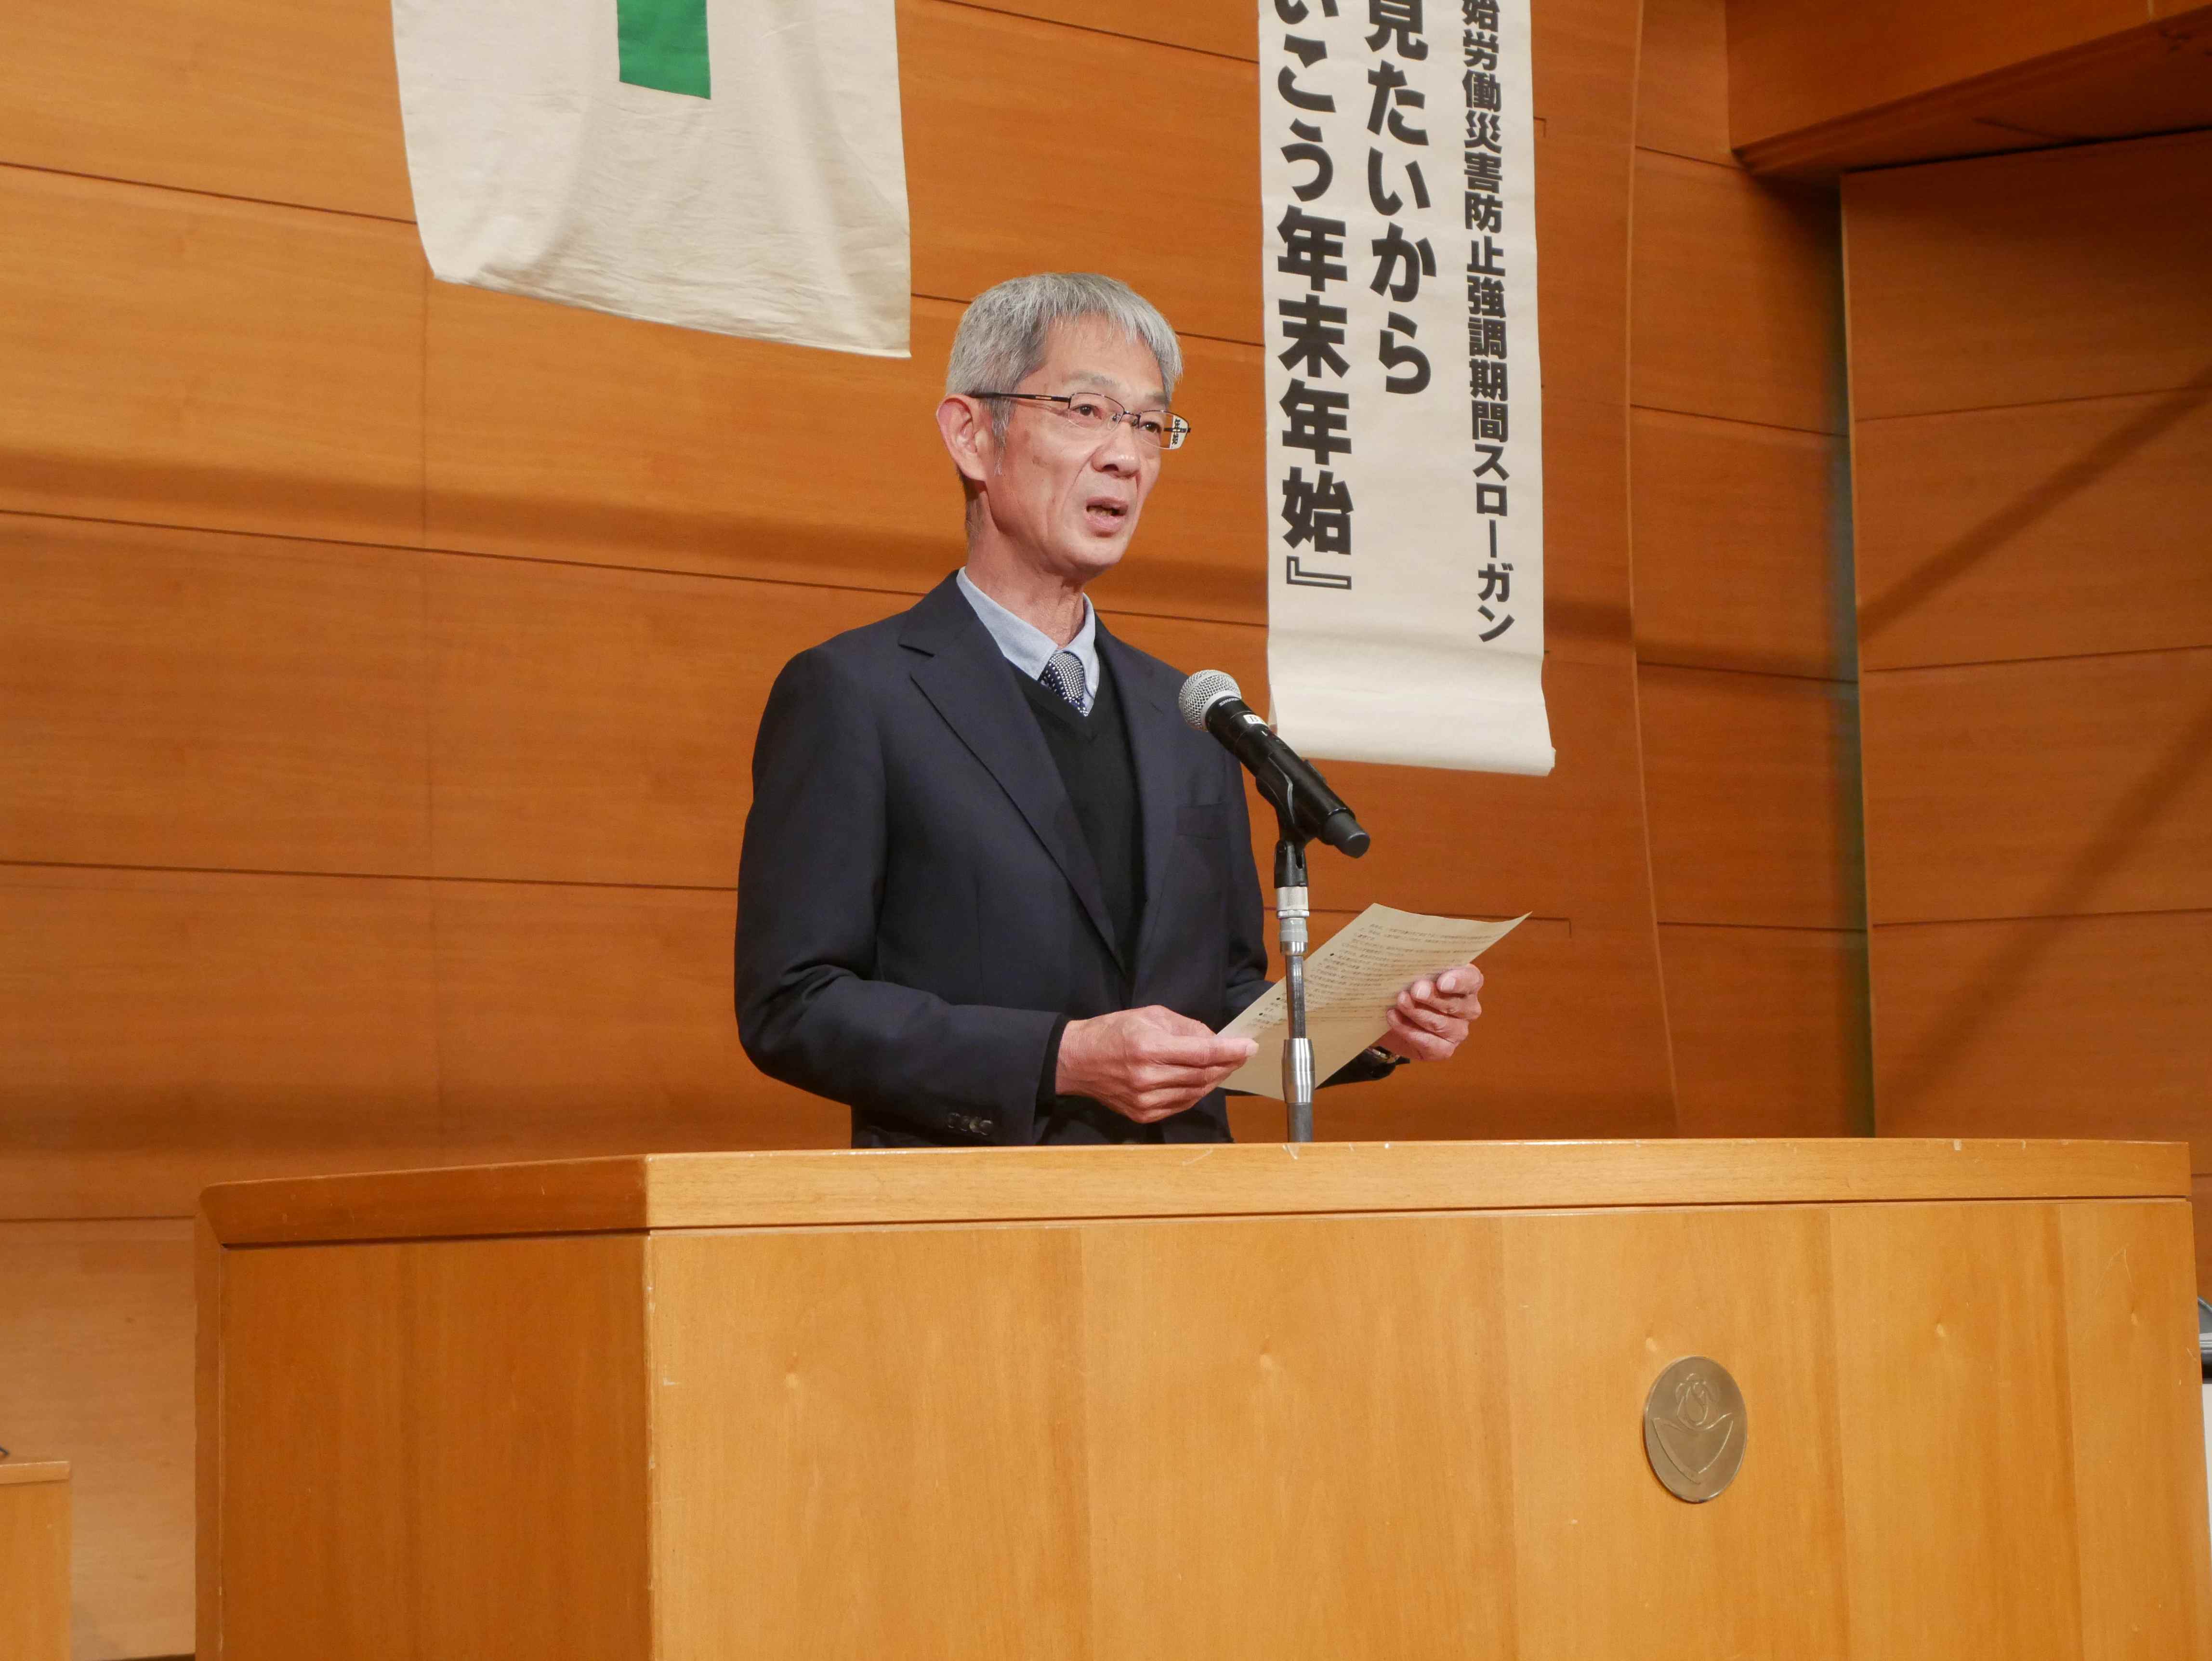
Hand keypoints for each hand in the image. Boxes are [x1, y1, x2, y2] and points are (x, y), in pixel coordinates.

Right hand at [1055, 1006, 1257, 1124]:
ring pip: (1195, 1093)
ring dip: (1215, 1079)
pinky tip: (1201, 1080)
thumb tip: (1214, 1039)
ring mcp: (1145, 1101)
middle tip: (1241, 1055)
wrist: (1077, 1060)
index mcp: (1148, 1048)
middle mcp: (1147, 1078)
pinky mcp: (1143, 1115)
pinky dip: (1196, 1092)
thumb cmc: (1113, 1031)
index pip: (1201, 1053)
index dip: (1230, 1051)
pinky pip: (1181, 1105)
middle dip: (1228, 1064)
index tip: (1249, 1046)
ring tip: (1224, 1066)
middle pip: (1202, 1075)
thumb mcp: (1149, 1016)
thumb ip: (1185, 1027)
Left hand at [1377, 966, 1483, 1062]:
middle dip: (1433, 997)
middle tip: (1415, 990)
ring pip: (1441, 1024)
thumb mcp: (1412, 972)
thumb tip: (1409, 968)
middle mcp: (1467, 1008)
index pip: (1472, 980)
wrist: (1390, 1014)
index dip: (1459, 980)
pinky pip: (1429, 1043)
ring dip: (1418, 1012)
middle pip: (1455, 1004)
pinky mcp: (1444, 1050)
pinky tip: (1393, 1018)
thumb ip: (1417, 968)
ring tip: (1400, 1001)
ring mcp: (1458, 1031)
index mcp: (1466, 983)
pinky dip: (1408, 1030)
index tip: (1442, 982)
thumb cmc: (1407, 986)